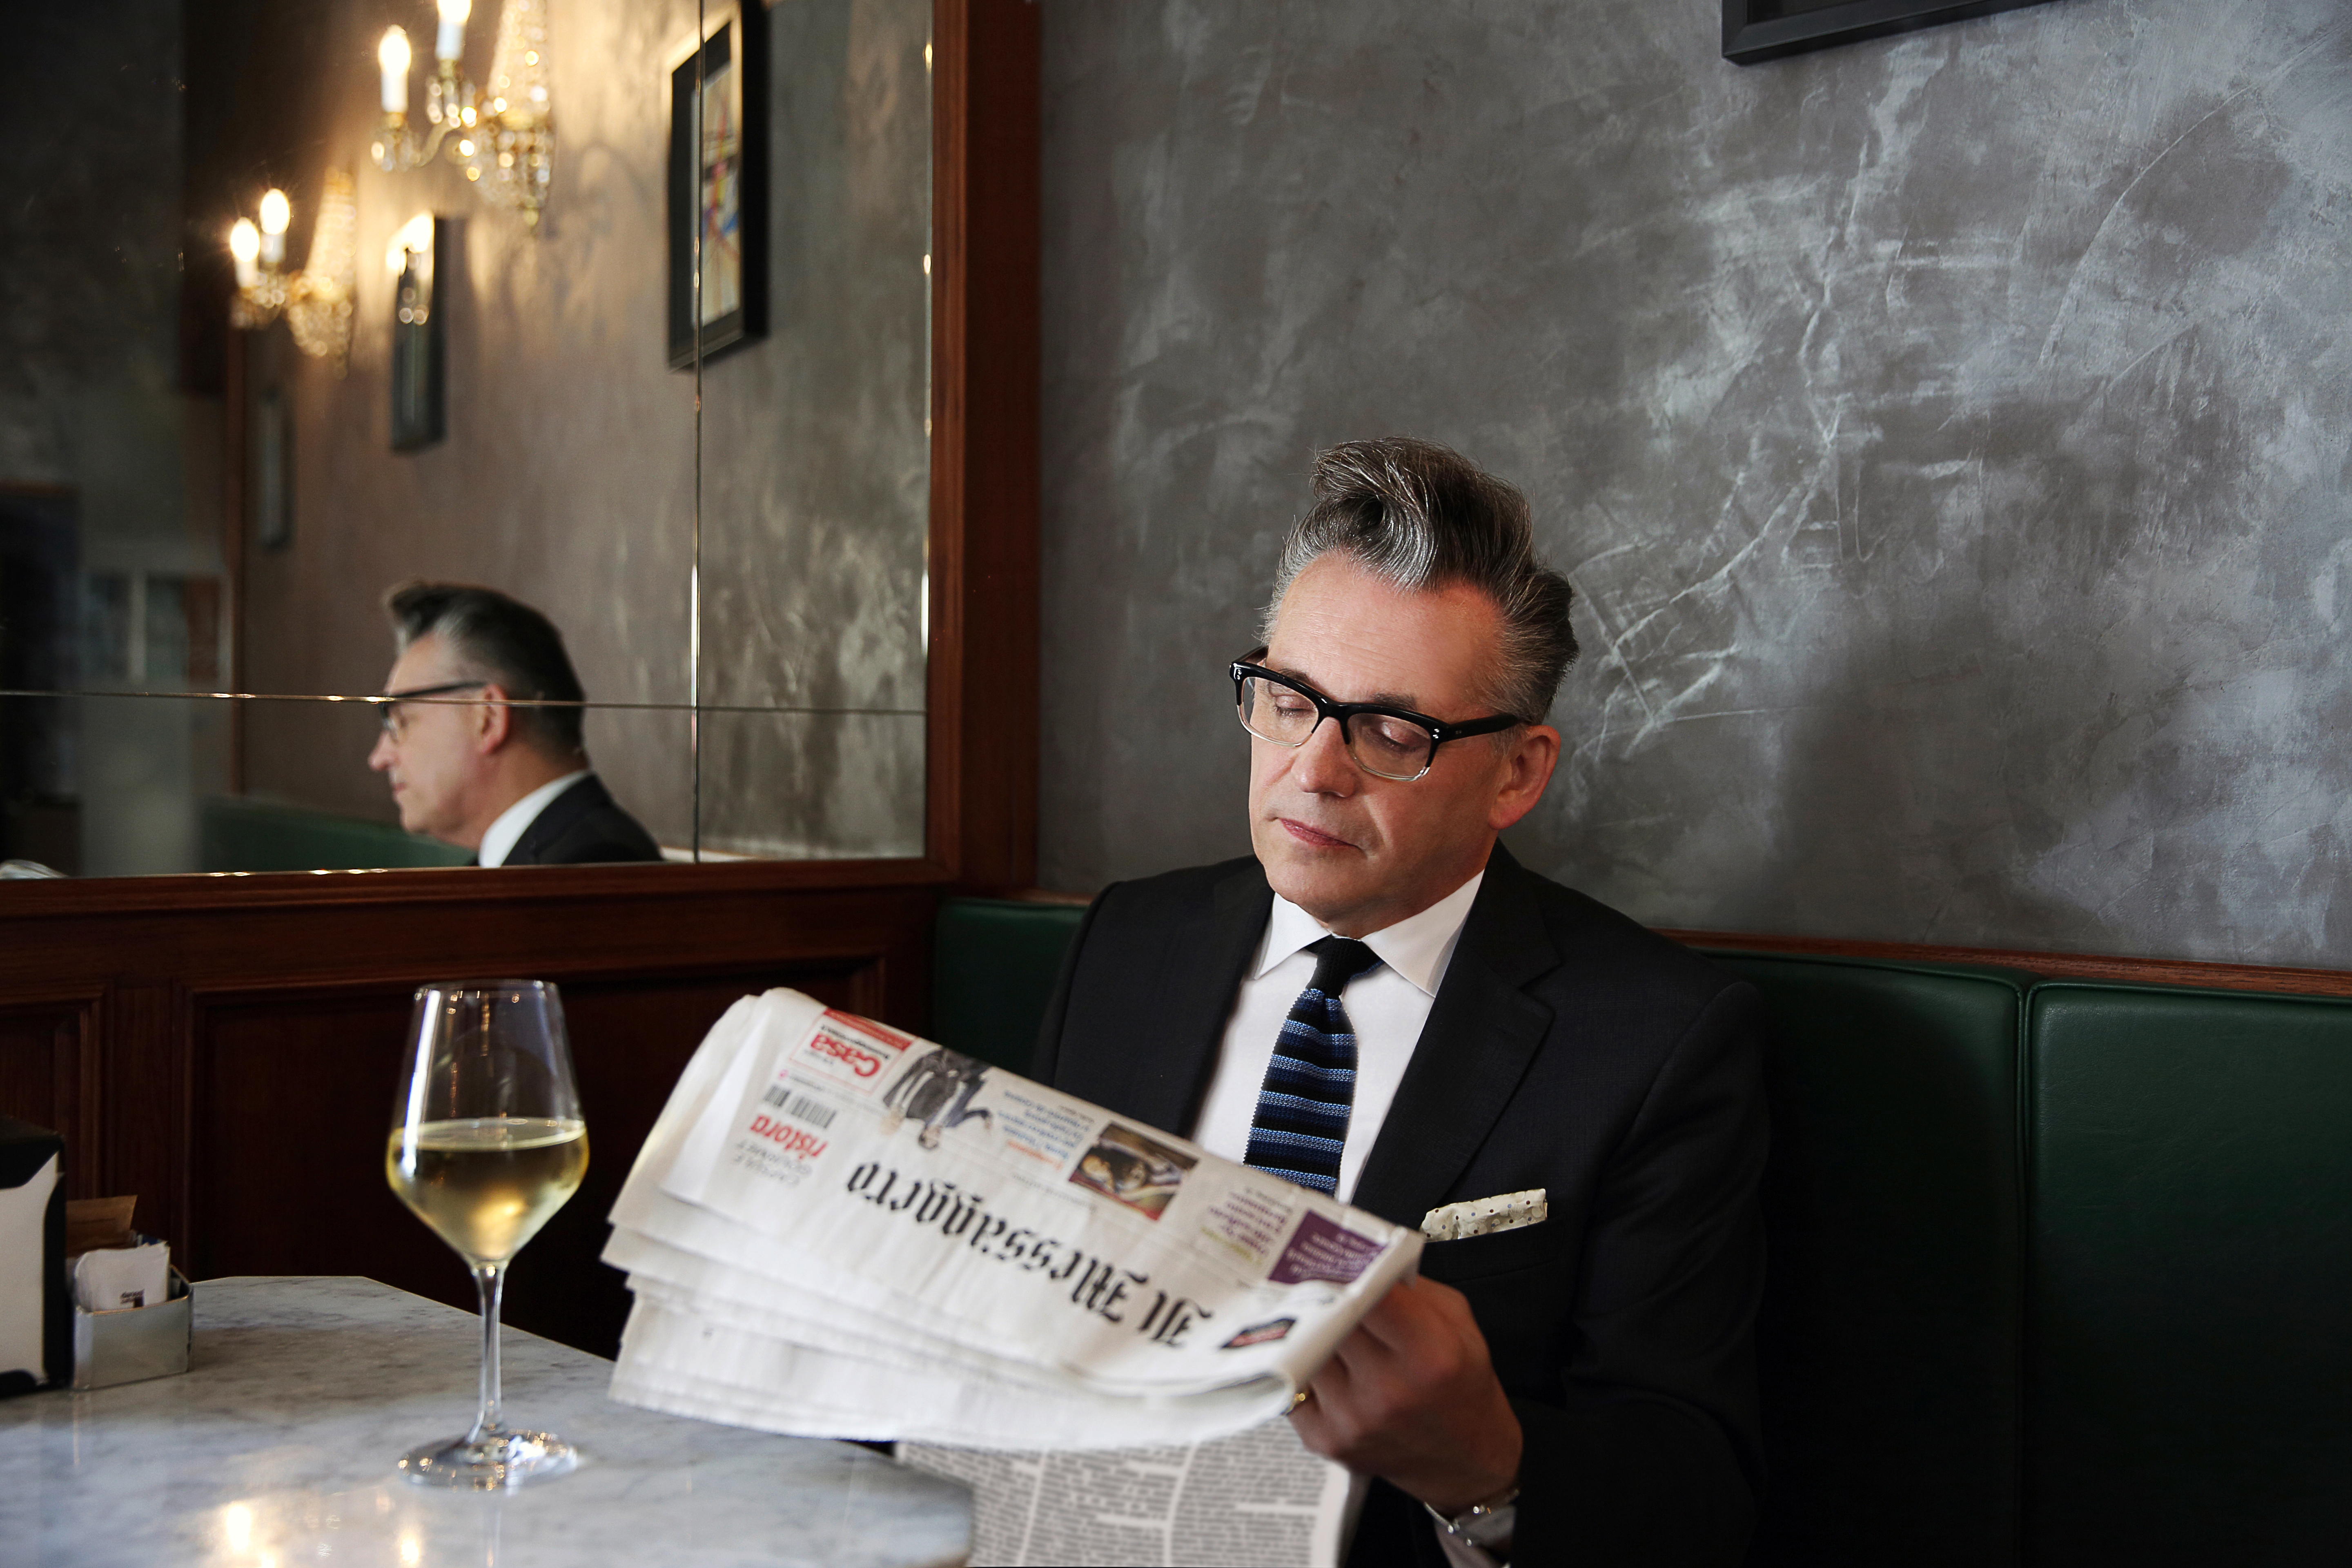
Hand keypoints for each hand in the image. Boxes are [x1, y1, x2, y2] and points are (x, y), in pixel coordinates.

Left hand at [1288, 1275, 1521, 1513]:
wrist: (1464, 1458)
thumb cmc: (1461, 1385)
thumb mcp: (1458, 1324)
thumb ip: (1413, 1288)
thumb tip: (1362, 1256)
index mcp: (1429, 1355)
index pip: (1369, 1294)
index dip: (1350, 1271)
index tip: (1340, 1258)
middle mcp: (1388, 1391)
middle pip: (1330, 1318)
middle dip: (1324, 1295)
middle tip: (1314, 1277)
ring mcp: (1351, 1419)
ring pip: (1304, 1349)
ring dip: (1309, 1332)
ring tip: (1319, 1320)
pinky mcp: (1325, 1440)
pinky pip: (1292, 1385)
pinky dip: (1301, 1368)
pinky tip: (1317, 1361)